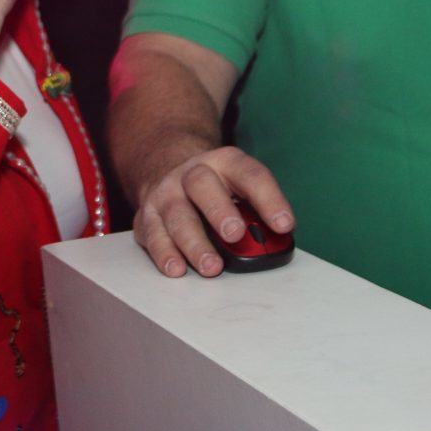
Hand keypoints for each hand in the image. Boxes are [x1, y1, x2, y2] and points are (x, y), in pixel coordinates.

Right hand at [130, 145, 292, 277]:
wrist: (169, 171)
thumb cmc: (216, 188)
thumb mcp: (238, 187)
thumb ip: (255, 212)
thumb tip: (272, 243)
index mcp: (224, 163)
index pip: (249, 175)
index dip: (269, 199)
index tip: (284, 225)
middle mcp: (191, 173)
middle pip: (202, 185)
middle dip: (219, 211)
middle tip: (235, 235)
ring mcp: (165, 194)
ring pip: (177, 215)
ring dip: (194, 243)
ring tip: (212, 266)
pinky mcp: (146, 216)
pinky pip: (153, 234)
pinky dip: (164, 253)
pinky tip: (177, 268)